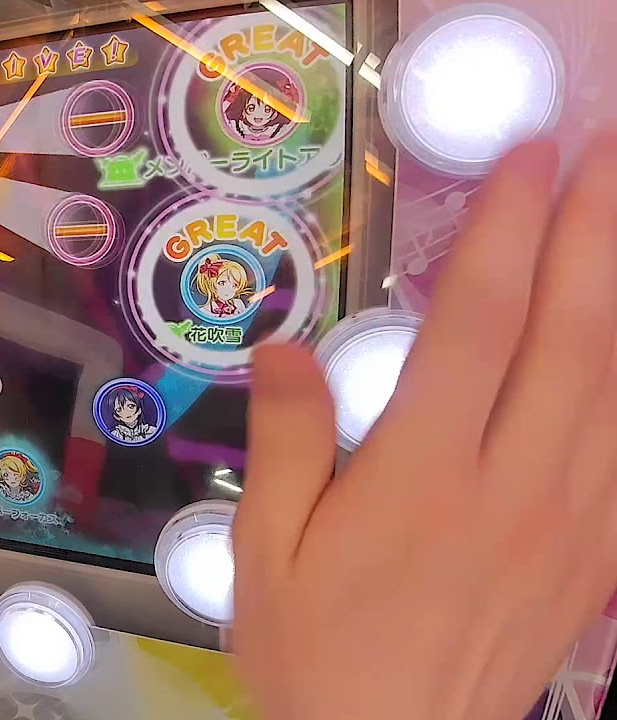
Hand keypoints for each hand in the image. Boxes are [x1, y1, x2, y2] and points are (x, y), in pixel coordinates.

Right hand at [235, 137, 616, 719]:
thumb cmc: (318, 654)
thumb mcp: (267, 553)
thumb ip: (287, 442)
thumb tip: (283, 345)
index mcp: (421, 479)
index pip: (479, 326)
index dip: (507, 231)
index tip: (528, 158)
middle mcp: (512, 486)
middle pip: (571, 336)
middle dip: (592, 230)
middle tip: (604, 151)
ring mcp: (568, 521)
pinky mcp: (594, 556)